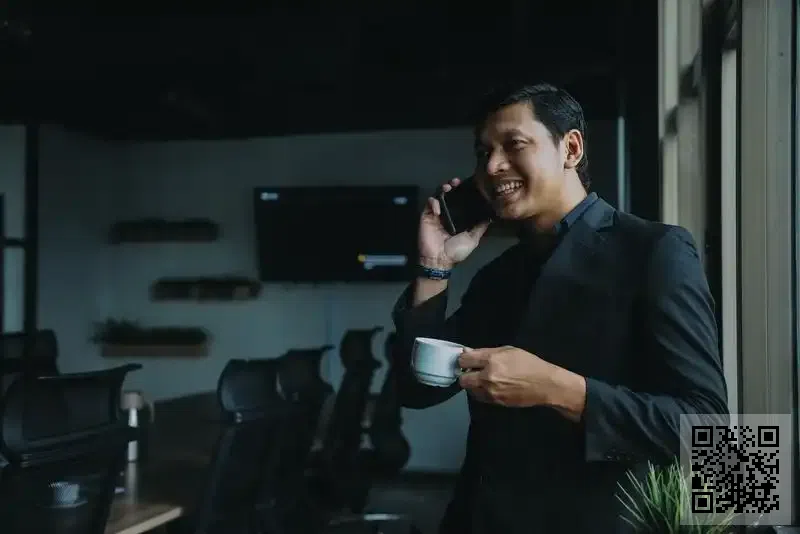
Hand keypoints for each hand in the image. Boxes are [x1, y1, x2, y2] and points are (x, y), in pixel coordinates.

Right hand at [418, 177, 490, 269]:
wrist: (439, 259)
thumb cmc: (456, 251)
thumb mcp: (473, 239)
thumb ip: (480, 227)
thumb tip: (491, 216)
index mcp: (459, 217)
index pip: (461, 200)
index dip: (464, 191)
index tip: (469, 184)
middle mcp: (448, 213)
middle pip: (450, 194)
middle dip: (453, 185)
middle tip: (456, 181)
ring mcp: (437, 214)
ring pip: (439, 195)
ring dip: (443, 188)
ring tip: (448, 187)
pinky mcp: (426, 216)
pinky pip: (429, 204)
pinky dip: (434, 202)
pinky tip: (438, 207)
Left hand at [457, 346, 585, 417]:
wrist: (545, 385)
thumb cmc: (529, 364)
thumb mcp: (508, 351)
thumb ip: (486, 352)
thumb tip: (467, 351)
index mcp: (491, 360)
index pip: (463, 360)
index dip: (464, 359)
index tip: (468, 360)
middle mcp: (488, 377)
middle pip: (462, 378)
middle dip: (466, 374)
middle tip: (473, 371)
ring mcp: (491, 392)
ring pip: (469, 390)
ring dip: (473, 384)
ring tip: (483, 379)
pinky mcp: (495, 402)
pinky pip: (479, 397)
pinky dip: (480, 392)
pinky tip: (490, 387)